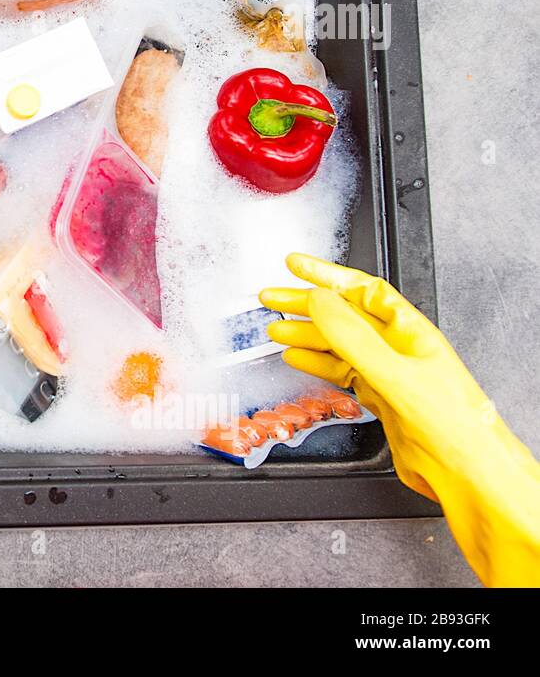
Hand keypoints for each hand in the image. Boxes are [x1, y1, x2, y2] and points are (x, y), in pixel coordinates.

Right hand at [261, 253, 539, 585]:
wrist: (467, 474)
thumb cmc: (453, 426)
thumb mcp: (396, 374)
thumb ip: (354, 337)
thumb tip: (320, 301)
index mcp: (409, 332)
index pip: (362, 290)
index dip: (327, 274)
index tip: (296, 265)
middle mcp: (398, 348)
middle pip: (344, 315)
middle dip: (306, 304)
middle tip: (272, 298)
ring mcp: (388, 373)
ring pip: (338, 345)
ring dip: (306, 335)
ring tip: (276, 329)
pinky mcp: (380, 398)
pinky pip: (340, 372)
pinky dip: (316, 364)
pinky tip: (298, 359)